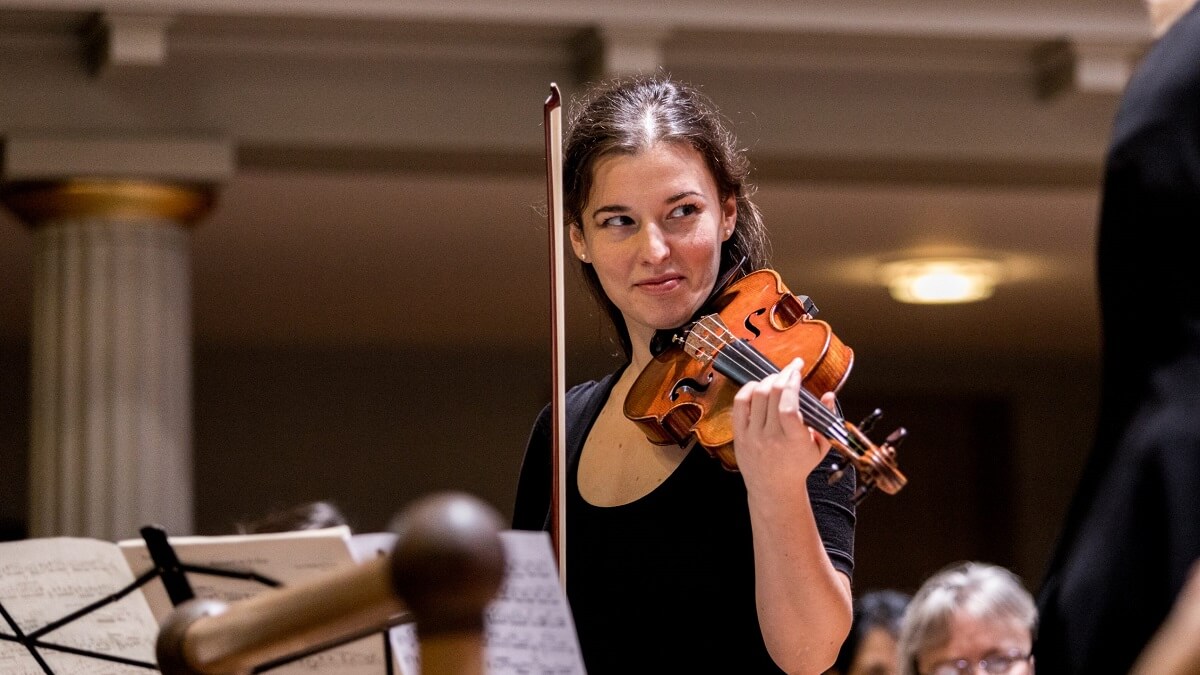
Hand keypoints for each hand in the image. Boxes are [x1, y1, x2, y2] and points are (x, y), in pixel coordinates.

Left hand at [731, 357, 835, 492]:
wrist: (773, 488)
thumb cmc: (799, 465)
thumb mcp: (820, 447)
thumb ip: (827, 420)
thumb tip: (829, 395)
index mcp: (794, 440)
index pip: (789, 407)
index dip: (792, 383)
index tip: (798, 371)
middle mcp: (771, 437)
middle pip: (773, 394)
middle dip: (784, 374)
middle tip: (792, 368)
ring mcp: (753, 435)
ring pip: (757, 395)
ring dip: (769, 380)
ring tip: (778, 377)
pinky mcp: (740, 434)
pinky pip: (740, 403)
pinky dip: (748, 389)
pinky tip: (759, 385)